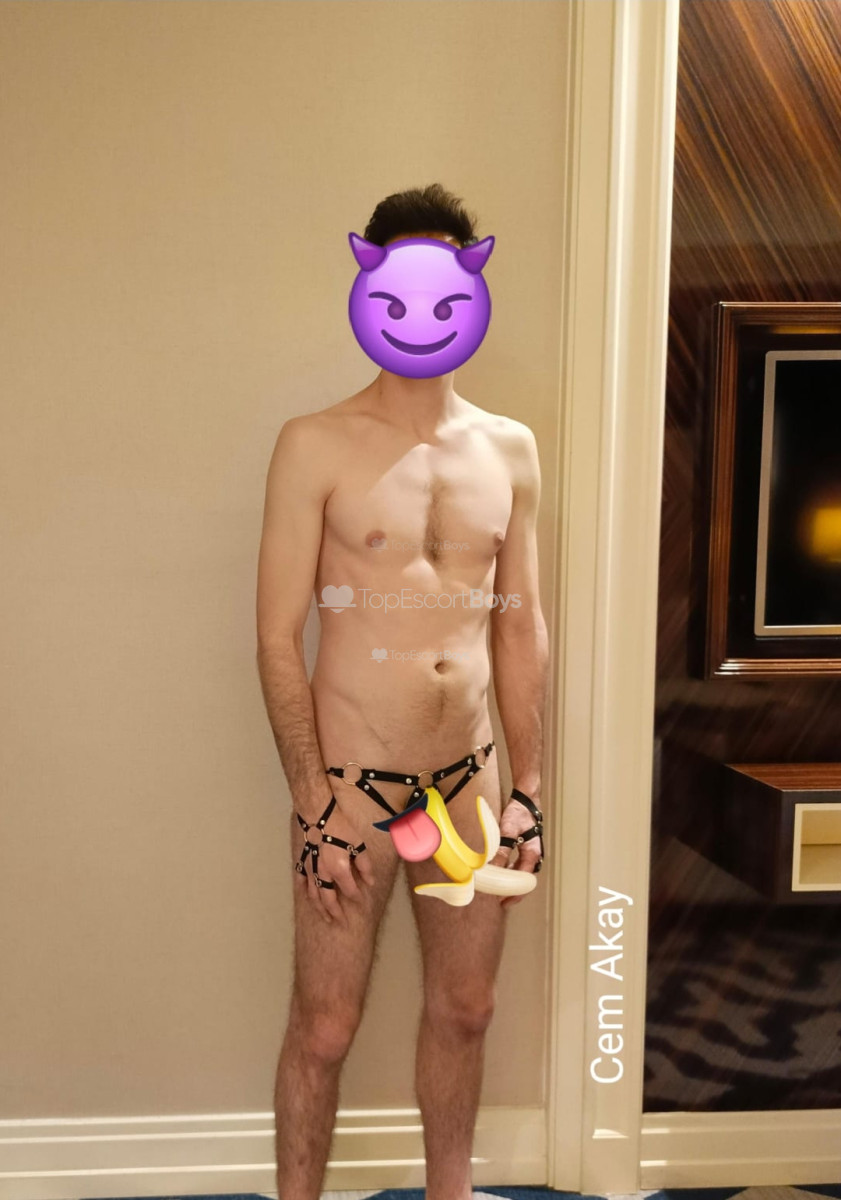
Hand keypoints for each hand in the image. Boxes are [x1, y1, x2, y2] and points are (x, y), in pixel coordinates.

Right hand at [294, 805, 374, 926]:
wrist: (316, 814)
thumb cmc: (339, 826)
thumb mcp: (358, 843)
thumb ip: (364, 865)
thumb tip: (370, 882)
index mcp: (339, 869)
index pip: (350, 890)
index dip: (357, 898)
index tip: (361, 902)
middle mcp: (323, 874)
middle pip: (329, 900)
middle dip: (336, 913)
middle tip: (341, 923)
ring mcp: (310, 870)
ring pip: (314, 895)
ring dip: (320, 908)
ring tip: (326, 917)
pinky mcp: (301, 863)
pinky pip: (301, 882)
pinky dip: (305, 892)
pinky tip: (308, 897)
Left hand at [488, 796, 542, 908]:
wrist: (525, 800)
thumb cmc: (519, 813)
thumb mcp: (508, 832)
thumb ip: (502, 850)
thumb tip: (492, 868)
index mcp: (532, 853)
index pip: (524, 881)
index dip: (515, 893)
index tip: (504, 902)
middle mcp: (534, 855)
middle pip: (525, 880)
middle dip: (513, 891)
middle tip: (500, 900)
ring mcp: (530, 852)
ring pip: (522, 873)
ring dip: (511, 881)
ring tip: (498, 888)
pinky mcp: (526, 848)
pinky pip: (519, 865)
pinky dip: (511, 871)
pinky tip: (501, 870)